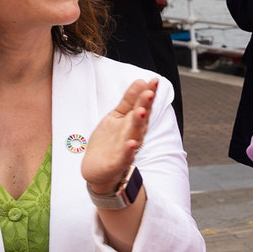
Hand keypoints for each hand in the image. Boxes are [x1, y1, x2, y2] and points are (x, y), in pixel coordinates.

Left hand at [83, 78, 157, 193]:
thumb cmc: (109, 143)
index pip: (143, 106)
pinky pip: (124, 157)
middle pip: (141, 119)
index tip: (154, 81)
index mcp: (133, 123)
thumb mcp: (117, 117)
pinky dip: (128, 151)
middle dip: (145, 106)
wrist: (98, 170)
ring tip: (141, 112)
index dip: (148, 94)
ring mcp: (126, 149)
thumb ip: (129, 101)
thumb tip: (141, 81)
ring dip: (138, 124)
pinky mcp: (117, 163)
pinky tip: (131, 144)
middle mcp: (133, 135)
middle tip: (149, 93)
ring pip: (134, 135)